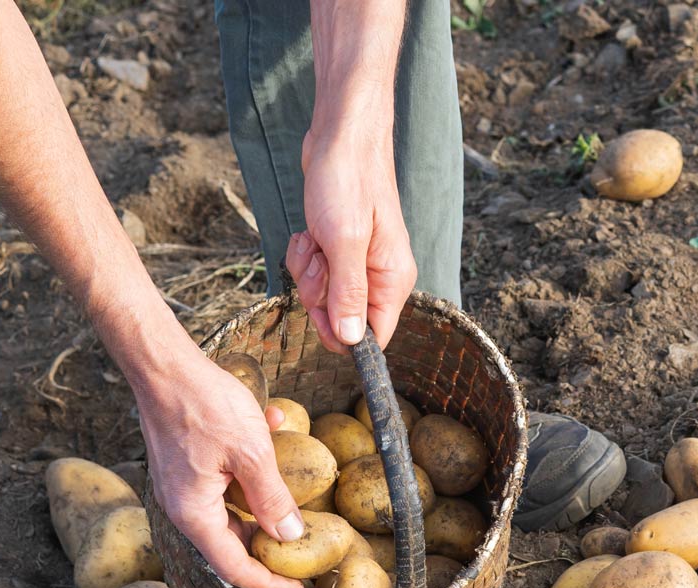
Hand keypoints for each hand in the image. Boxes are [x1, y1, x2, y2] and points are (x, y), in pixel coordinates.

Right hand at [134, 354, 305, 587]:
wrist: (162, 364)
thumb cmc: (203, 404)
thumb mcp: (251, 453)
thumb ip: (272, 498)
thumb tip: (291, 536)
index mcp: (194, 514)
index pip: (234, 568)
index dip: (268, 583)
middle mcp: (183, 507)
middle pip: (231, 542)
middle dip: (269, 543)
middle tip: (305, 546)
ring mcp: (182, 485)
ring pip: (231, 508)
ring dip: (264, 496)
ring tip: (297, 482)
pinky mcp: (186, 465)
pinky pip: (224, 479)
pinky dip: (250, 465)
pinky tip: (275, 425)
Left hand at [284, 125, 416, 352]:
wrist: (340, 136)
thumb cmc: (348, 179)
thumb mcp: (344, 241)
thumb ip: (348, 294)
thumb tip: (353, 341)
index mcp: (393, 280)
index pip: (374, 336)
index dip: (342, 332)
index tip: (322, 307)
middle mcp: (379, 276)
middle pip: (341, 319)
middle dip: (318, 295)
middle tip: (319, 259)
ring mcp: (358, 262)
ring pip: (322, 296)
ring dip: (308, 270)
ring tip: (314, 237)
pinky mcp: (338, 248)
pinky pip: (315, 271)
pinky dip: (304, 254)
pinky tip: (309, 231)